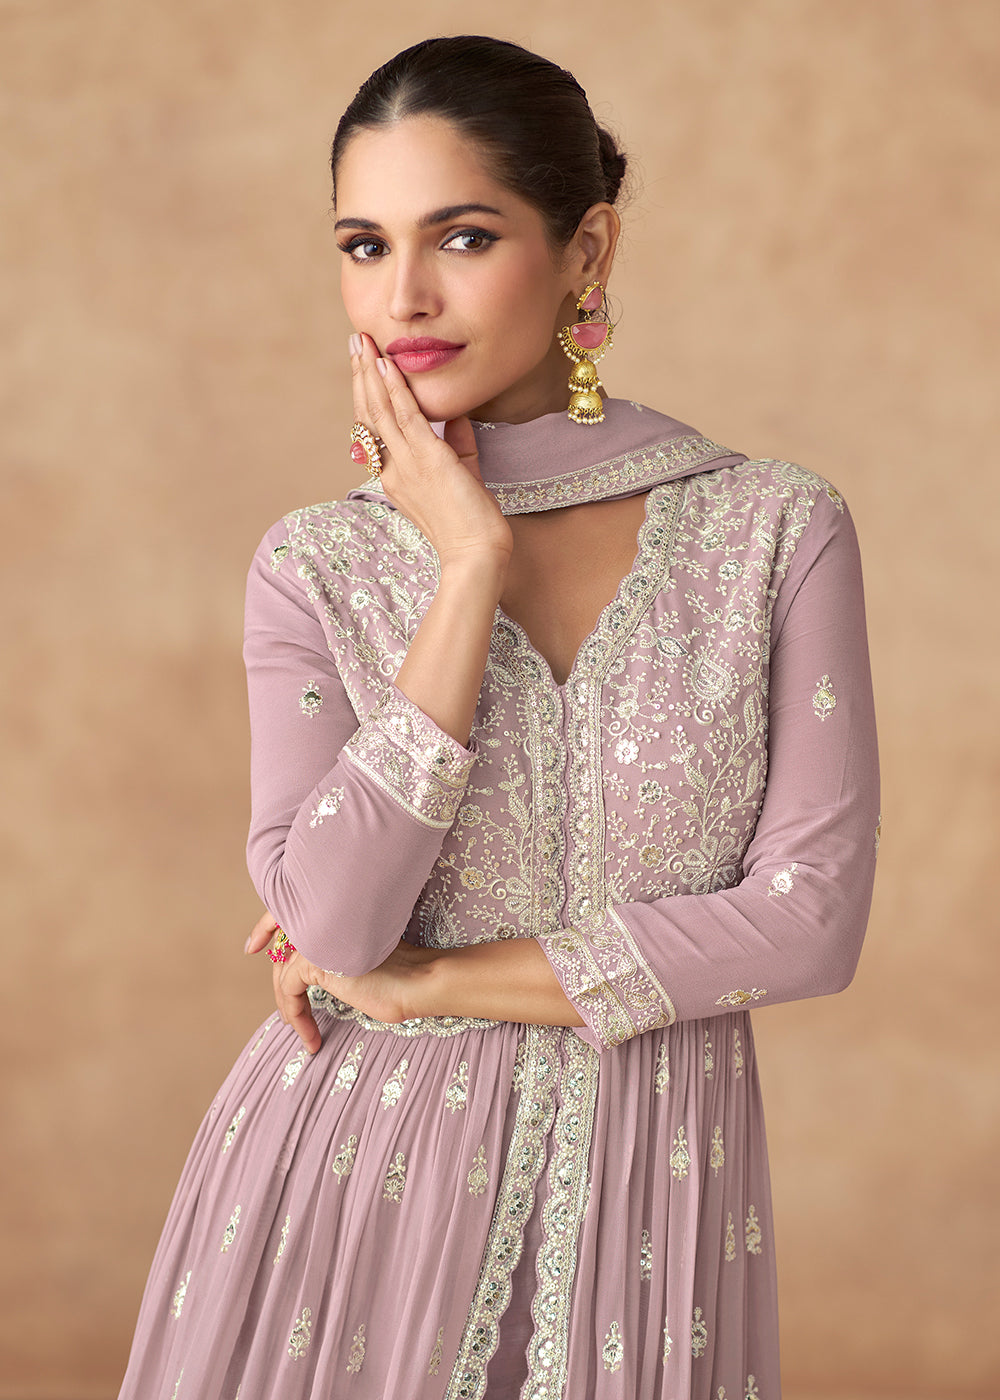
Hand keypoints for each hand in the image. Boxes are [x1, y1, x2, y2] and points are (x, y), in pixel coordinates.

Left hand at [245, 909, 437, 1050]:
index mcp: (335, 911)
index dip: (267, 926)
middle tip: (288, 1016)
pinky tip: (310, 1037)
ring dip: (289, 1006)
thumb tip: (308, 964)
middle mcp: (321, 916)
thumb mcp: (360, 958)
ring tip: (303, 1030)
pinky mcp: (314, 959)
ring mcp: (316, 936)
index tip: (253, 946)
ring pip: (283, 971)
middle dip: (276, 977)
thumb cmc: (401, 974)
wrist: (420, 980)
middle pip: (282, 946)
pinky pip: (288, 989)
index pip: (290, 916)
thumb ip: (334, 950)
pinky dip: (296, 1016)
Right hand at [350, 333, 512, 568]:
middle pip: (369, 414)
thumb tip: (458, 413)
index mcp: (395, 476)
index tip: (364, 366)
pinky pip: (405, 417)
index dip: (368, 395)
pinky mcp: (427, 460)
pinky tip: (386, 365)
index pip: (375, 428)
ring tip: (362, 341)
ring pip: (380, 410)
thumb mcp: (462, 475)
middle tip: (355, 342)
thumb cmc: (470, 523)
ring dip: (370, 372)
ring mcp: (406, 464)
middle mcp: (392, 469)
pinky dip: (394, 389)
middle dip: (361, 375)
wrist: (475, 554)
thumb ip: (457, 443)